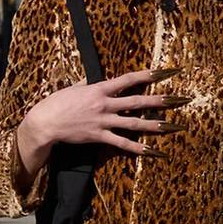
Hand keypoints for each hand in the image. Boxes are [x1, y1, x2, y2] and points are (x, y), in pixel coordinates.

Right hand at [16, 68, 185, 178]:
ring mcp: (103, 121)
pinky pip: (121, 143)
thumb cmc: (57, 103)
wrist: (45, 122)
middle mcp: (105, 104)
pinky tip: (149, 150)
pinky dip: (136, 147)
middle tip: (177, 99)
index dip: (147, 75)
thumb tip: (90, 80)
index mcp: (99, 89)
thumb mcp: (73, 88)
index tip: (163, 72)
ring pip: (133, 123)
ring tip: (170, 126)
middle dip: (158, 100)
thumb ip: (85, 84)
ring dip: (153, 124)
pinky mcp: (99, 136)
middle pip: (137, 101)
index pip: (128, 79)